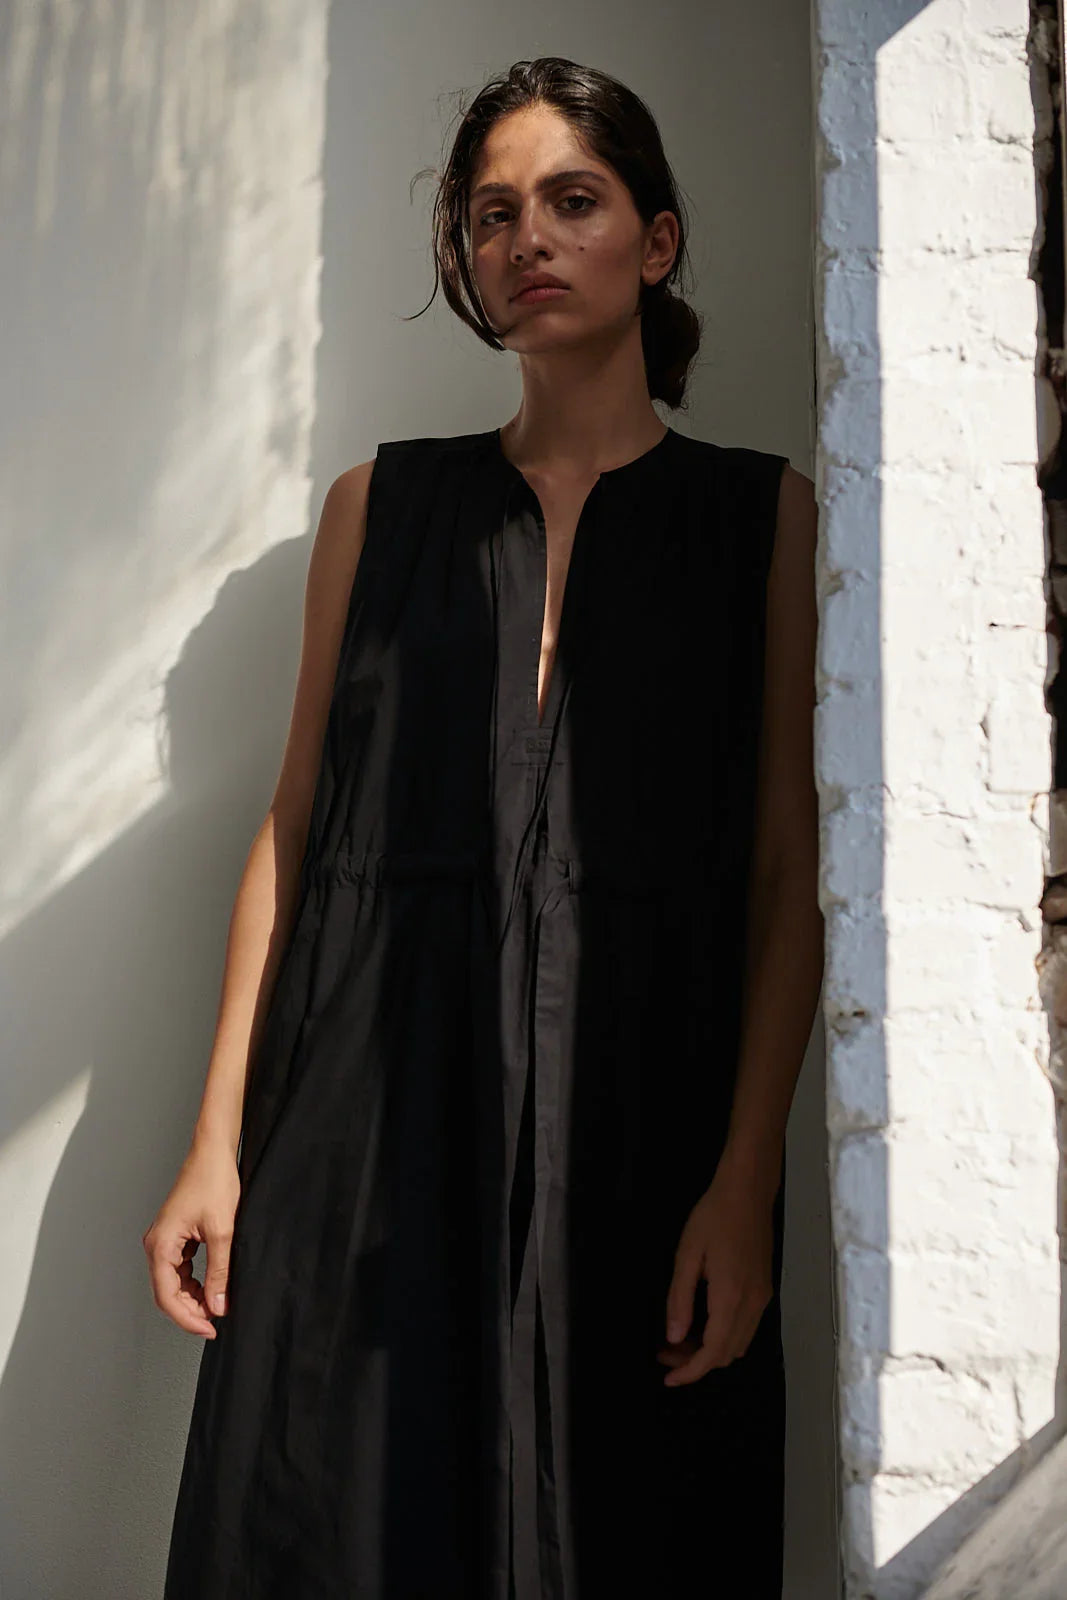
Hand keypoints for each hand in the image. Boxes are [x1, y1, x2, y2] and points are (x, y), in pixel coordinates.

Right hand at [142, 1136, 240, 1338]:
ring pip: (173, 1282)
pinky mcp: (176, 1235)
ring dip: (192, 1297)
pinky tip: (211, 1285)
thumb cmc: (213, 1181)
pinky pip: (180, 1268)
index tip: (209, 1330)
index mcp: (161, 1244)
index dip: (187, 1318)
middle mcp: (157, 1243)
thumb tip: (217, 1305)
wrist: (214, 1152)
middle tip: (214, 1323)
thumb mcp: (222, 1231)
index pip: (167, 1295)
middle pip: (167, 1292)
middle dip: (190, 1311)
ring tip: (216, 1306)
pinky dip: (194, 1282)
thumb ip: (219, 1271)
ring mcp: (165, 1240)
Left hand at [657, 1149, 776, 1386]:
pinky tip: (702, 1324)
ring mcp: (763, 1298)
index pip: (713, 1352)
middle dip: (695, 1362)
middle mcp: (752, 1304)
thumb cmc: (713, 1217)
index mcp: (730, 1297)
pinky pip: (746, 1328)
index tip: (668, 1378)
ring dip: (711, 1351)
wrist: (748, 1192)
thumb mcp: (687, 1255)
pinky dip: (724, 1337)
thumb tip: (673, 1337)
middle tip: (665, 1353)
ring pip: (739, 1344)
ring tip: (679, 1340)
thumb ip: (679, 1299)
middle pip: (727, 1354)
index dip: (690, 1372)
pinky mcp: (765, 1290)